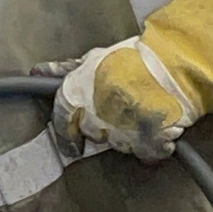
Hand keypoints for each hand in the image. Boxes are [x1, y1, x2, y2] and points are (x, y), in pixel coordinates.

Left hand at [48, 38, 193, 162]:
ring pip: (119, 143)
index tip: (70, 145)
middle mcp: (93, 120)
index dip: (66, 136)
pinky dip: (153, 145)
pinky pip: (146, 153)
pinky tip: (160, 127)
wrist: (174, 65)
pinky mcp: (148, 145)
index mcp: (75, 99)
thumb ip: (66, 71)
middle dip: (103, 125)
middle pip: (93, 133)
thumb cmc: (134, 58)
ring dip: (128, 133)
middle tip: (119, 110)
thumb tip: (38, 72)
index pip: (62, 125)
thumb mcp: (94, 59)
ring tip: (144, 112)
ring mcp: (120, 135)